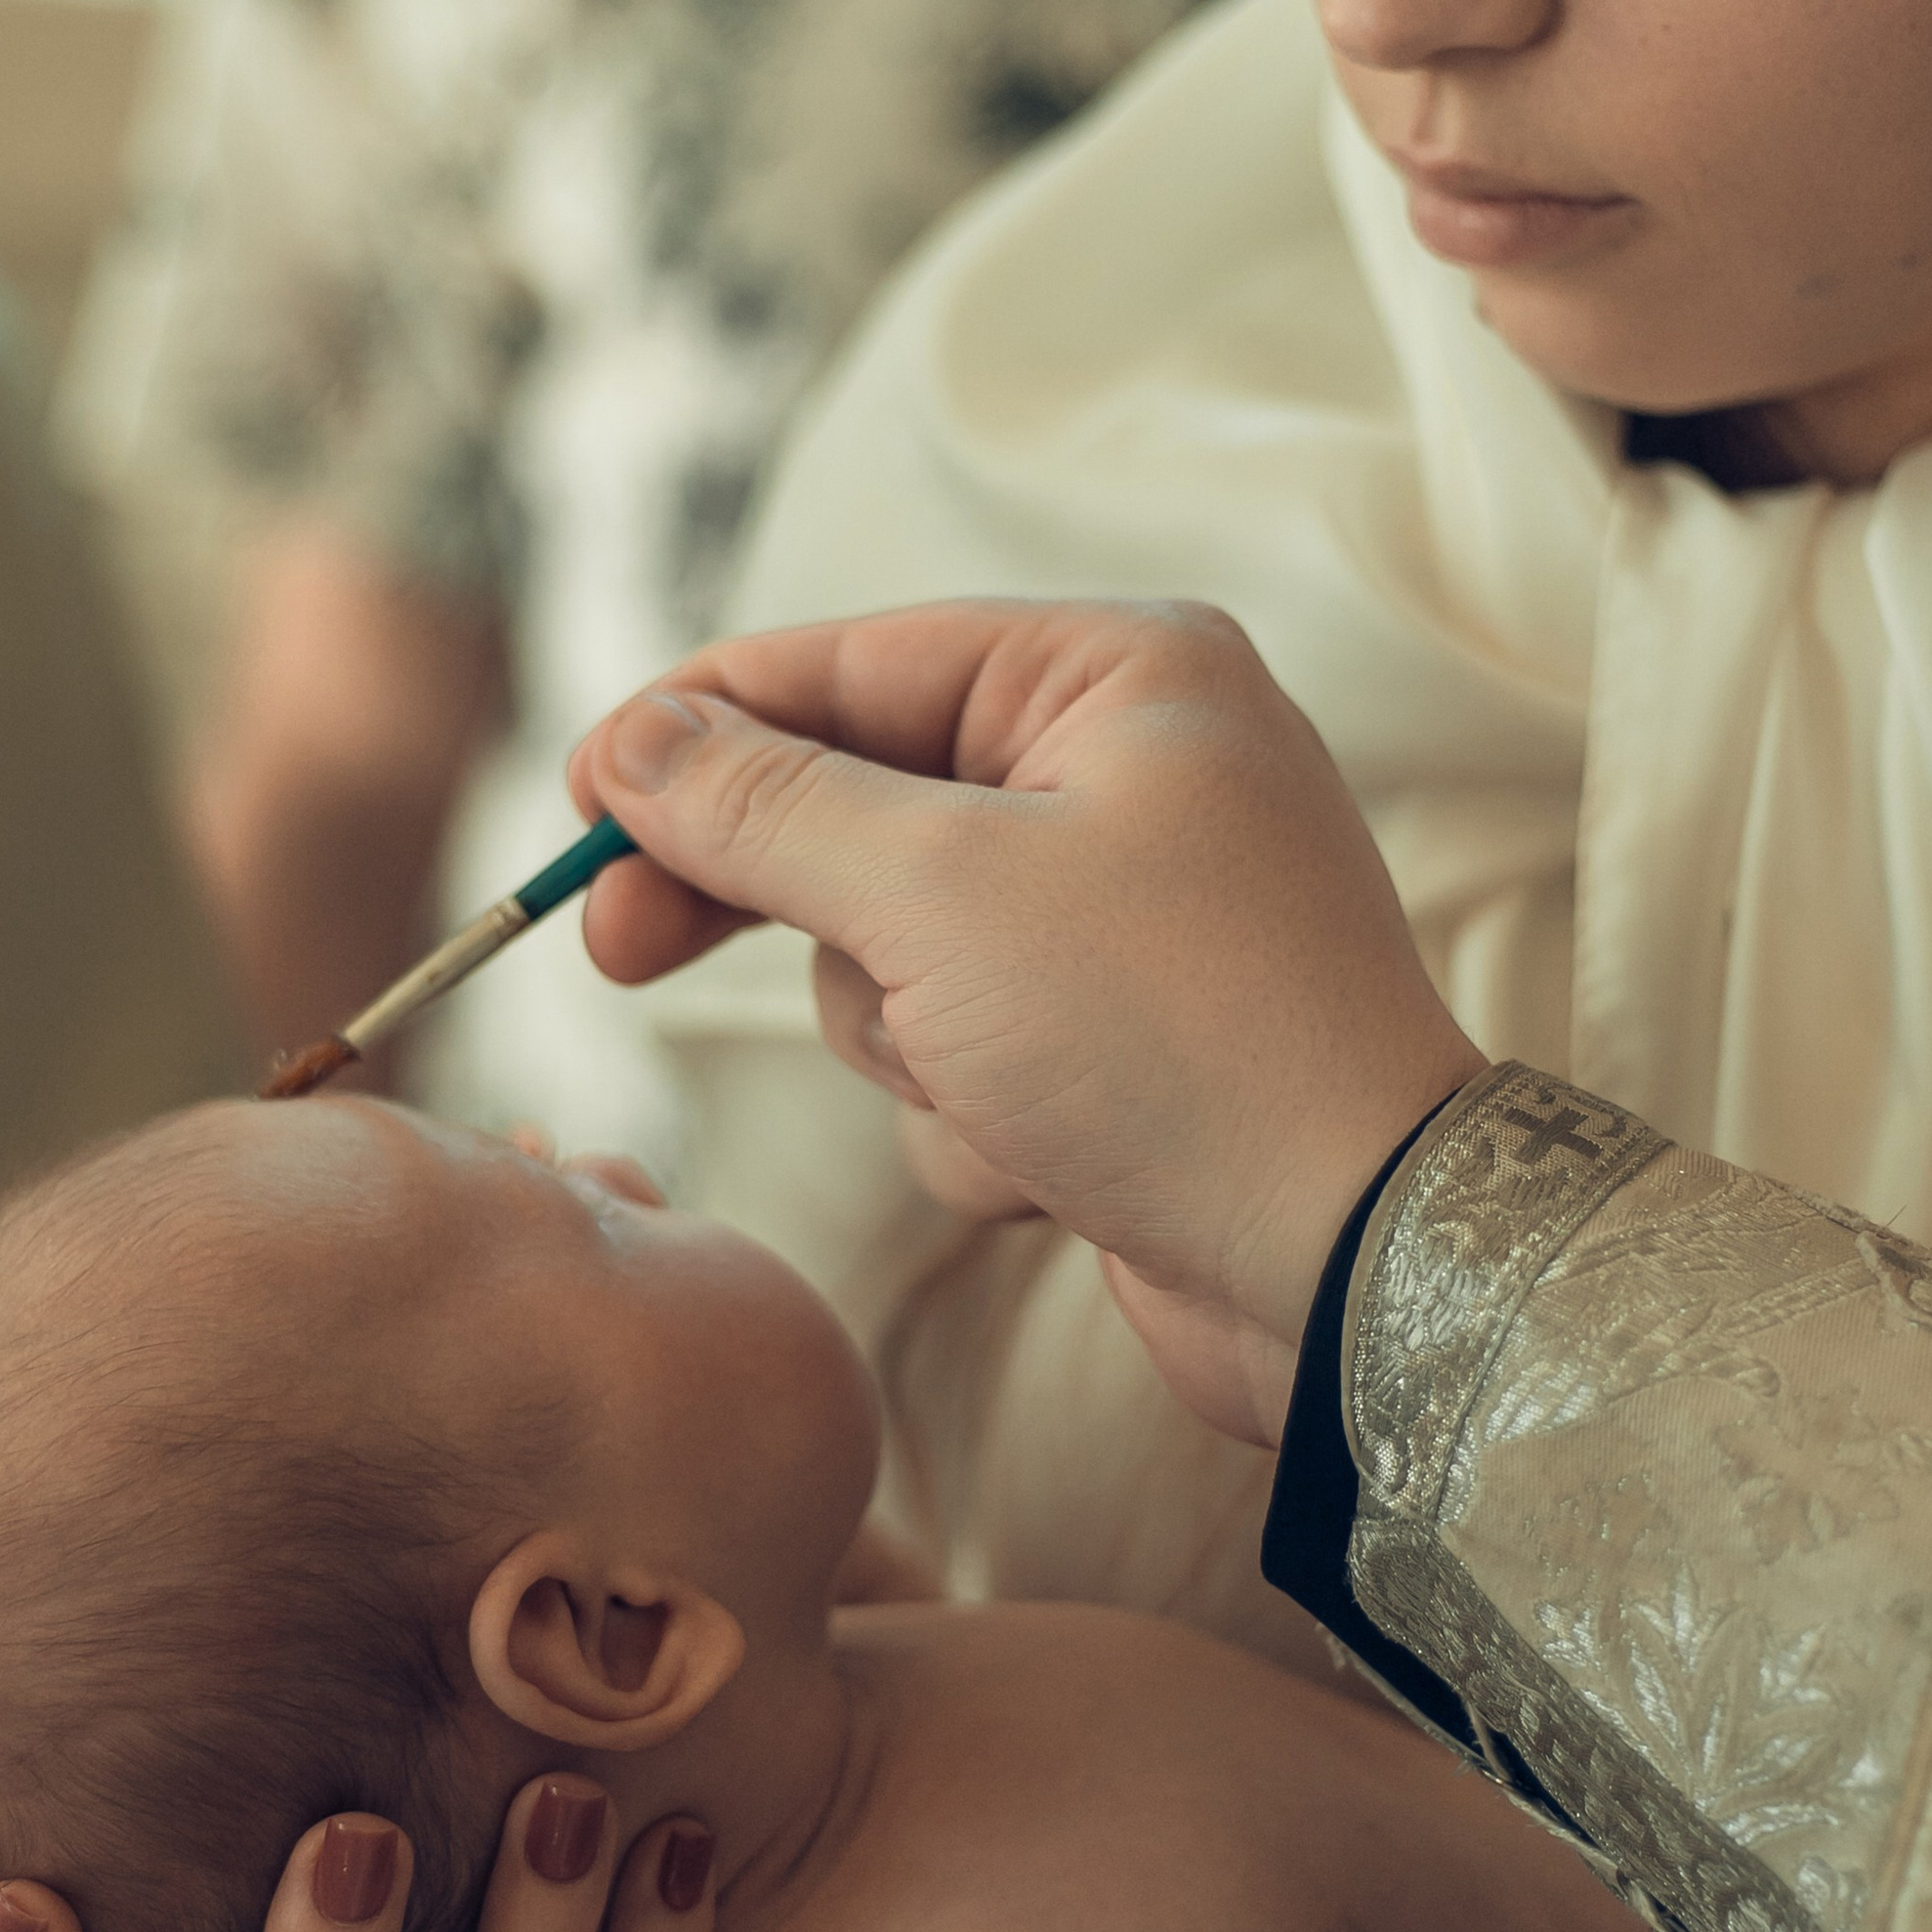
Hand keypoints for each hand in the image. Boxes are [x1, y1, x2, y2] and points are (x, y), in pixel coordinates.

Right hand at [568, 599, 1481, 1430]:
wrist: (1352, 1267)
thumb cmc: (1177, 1044)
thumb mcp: (938, 897)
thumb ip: (766, 809)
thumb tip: (637, 739)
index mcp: (1119, 678)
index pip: (852, 664)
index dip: (696, 728)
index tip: (578, 799)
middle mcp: (1131, 776)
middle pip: (858, 806)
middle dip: (767, 896)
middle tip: (618, 948)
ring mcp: (1124, 921)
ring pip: (891, 952)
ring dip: (904, 1038)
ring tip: (997, 1082)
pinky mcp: (1117, 1050)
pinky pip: (958, 1055)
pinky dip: (972, 1116)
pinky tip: (1052, 1161)